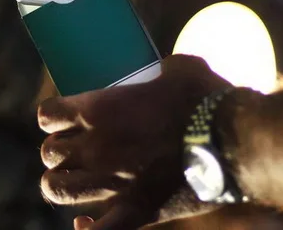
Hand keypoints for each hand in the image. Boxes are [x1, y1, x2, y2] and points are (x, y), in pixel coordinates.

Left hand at [38, 55, 230, 228]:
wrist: (234, 142)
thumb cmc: (205, 98)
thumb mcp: (178, 68)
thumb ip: (157, 71)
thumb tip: (161, 74)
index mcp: (97, 110)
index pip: (48, 115)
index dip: (52, 116)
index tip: (63, 117)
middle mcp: (95, 147)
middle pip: (49, 154)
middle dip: (57, 150)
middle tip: (74, 147)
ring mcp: (111, 183)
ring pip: (58, 190)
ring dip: (60, 183)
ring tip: (74, 179)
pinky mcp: (135, 212)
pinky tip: (85, 224)